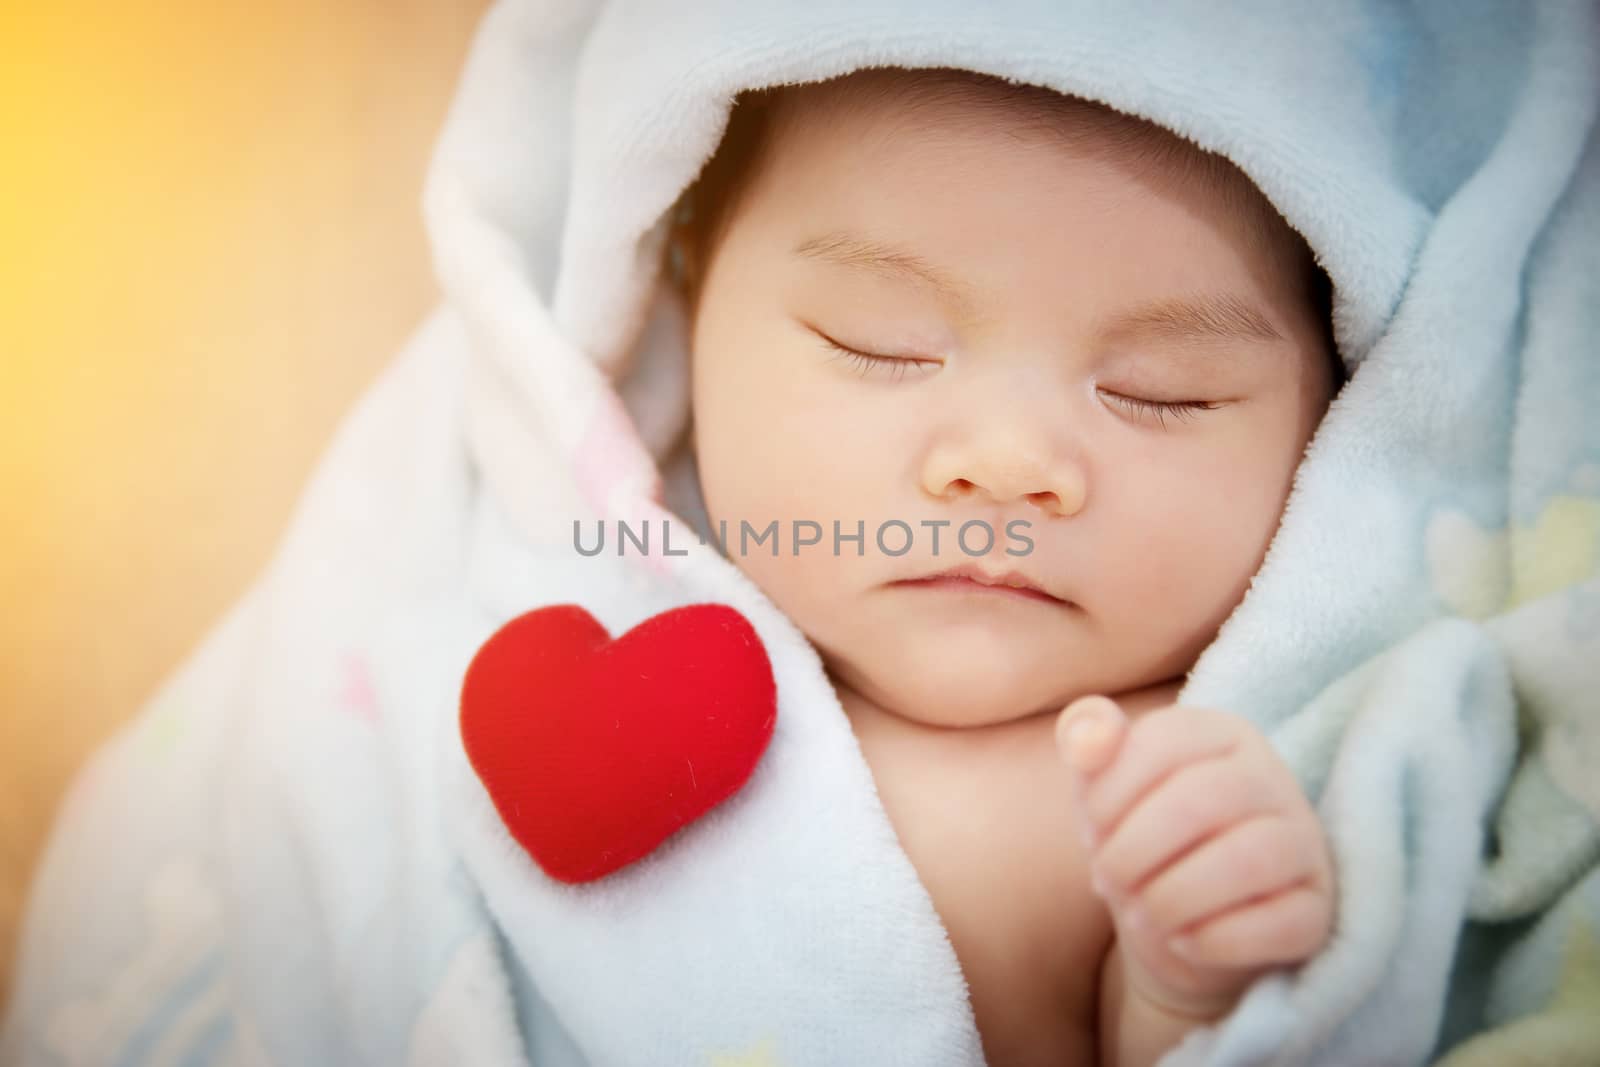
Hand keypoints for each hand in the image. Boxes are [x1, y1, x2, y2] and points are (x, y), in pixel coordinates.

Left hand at [1056, 695, 1335, 1020]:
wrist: (1176, 928)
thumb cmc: (1141, 842)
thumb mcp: (1102, 787)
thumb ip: (1087, 739)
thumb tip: (1090, 734)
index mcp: (1221, 734)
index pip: (1164, 741)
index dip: (1110, 794)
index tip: (1092, 833)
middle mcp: (1272, 778)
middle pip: (1204, 799)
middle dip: (1134, 850)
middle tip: (1108, 880)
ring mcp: (1305, 843)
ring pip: (1250, 859)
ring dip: (1173, 896)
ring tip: (1142, 915)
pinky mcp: (1317, 909)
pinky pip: (1282, 922)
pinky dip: (1215, 940)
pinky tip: (1183, 942)